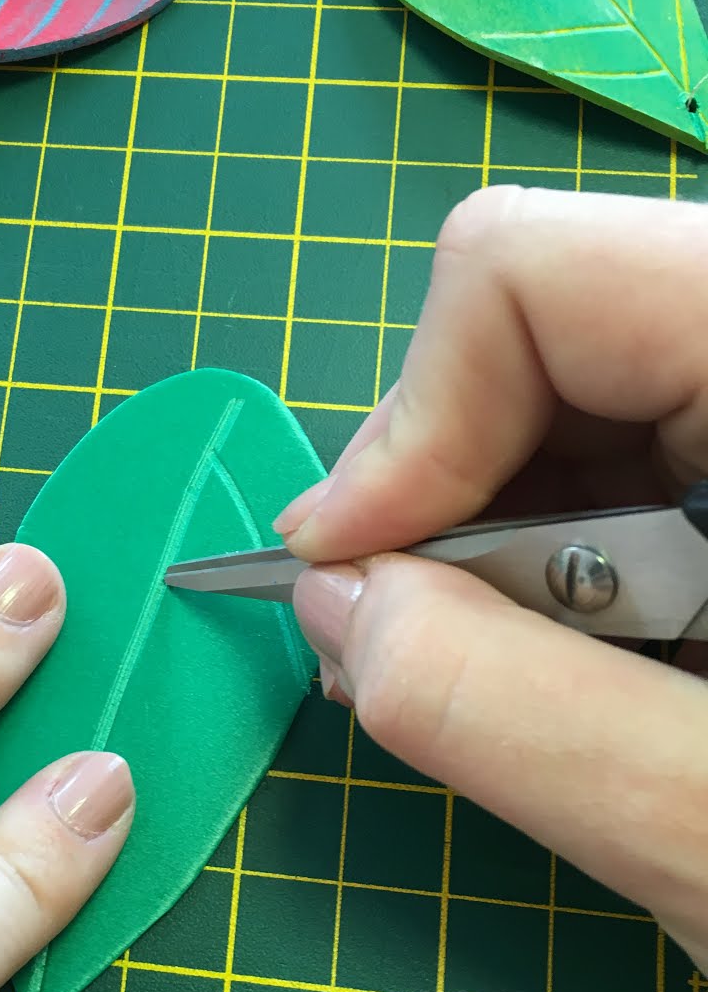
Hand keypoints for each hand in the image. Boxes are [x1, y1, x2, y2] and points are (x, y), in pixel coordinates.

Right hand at [274, 186, 707, 973]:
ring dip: (522, 545)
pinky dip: (596, 562)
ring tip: (550, 689)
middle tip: (417, 654)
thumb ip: (501, 713)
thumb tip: (334, 605)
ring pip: (595, 397)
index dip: (406, 427)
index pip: (532, 278)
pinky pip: (657, 453)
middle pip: (553, 328)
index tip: (353, 578)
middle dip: (456, 498)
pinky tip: (628, 669)